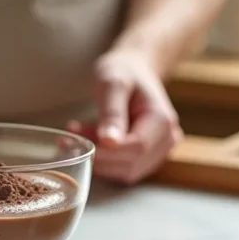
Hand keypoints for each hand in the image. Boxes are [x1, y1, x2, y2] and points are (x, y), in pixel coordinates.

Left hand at [67, 50, 182, 184]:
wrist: (133, 69)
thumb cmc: (123, 71)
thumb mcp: (112, 83)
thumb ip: (112, 112)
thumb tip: (109, 142)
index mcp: (163, 120)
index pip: (137, 149)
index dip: (105, 152)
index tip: (75, 141)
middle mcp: (168, 139)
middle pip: (131, 164)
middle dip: (98, 155)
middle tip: (70, 137)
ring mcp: (160, 150)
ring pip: (126, 171)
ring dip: (98, 158)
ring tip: (80, 133)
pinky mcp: (148, 157)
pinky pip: (124, 168)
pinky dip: (104, 159)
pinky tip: (91, 139)